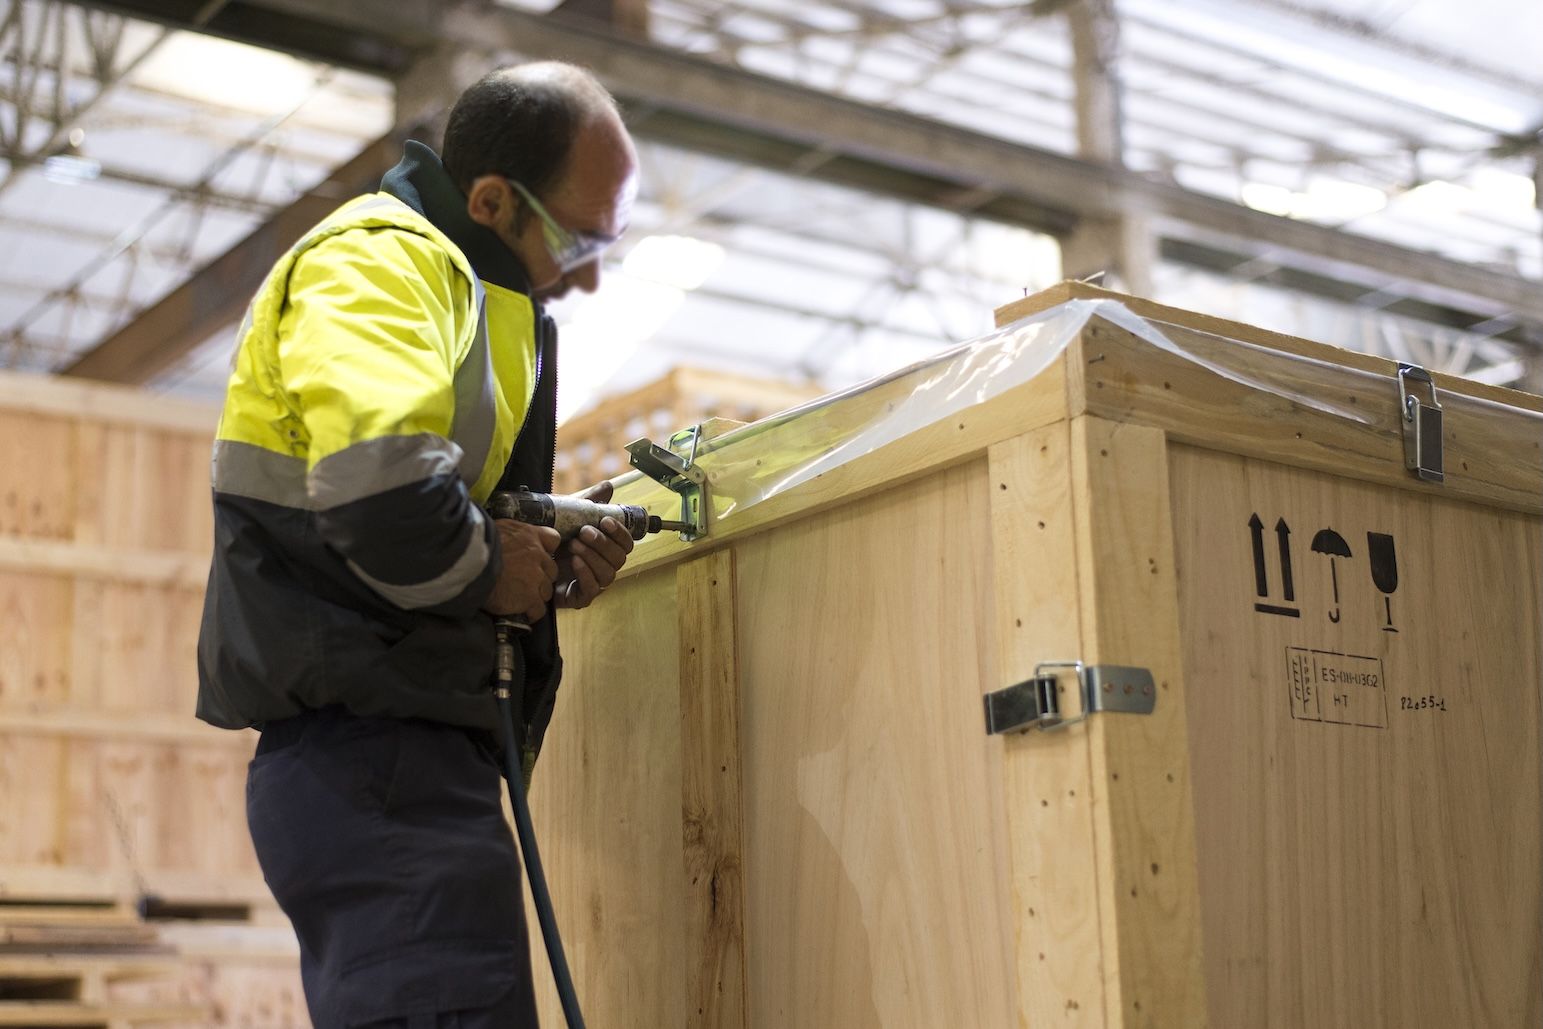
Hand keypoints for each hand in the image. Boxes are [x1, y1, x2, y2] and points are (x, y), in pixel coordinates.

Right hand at [483, 519, 560, 621]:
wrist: (470, 562)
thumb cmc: (477, 543)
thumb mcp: (498, 528)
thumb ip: (512, 534)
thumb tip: (509, 538)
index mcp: (530, 536)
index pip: (552, 539)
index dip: (546, 550)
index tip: (538, 557)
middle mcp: (538, 556)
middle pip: (551, 570)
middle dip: (541, 577)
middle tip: (525, 582)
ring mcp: (536, 578)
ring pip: (546, 591)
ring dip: (536, 595)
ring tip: (520, 598)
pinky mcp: (530, 598)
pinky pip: (538, 610)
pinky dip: (531, 613)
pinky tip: (521, 612)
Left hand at [555, 481, 635, 609]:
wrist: (528, 564)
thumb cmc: (554, 542)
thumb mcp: (570, 519)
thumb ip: (589, 504)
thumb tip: (608, 486)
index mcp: (607, 550)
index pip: (626, 544)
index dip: (620, 533)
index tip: (605, 520)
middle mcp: (604, 567)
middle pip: (619, 558)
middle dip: (603, 543)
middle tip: (584, 532)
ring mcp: (594, 584)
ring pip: (607, 573)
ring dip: (593, 557)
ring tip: (574, 545)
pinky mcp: (580, 598)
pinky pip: (592, 590)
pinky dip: (585, 574)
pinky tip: (574, 562)